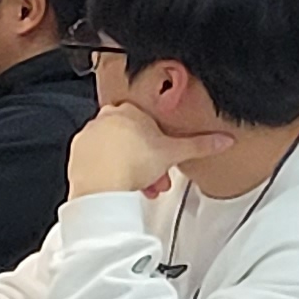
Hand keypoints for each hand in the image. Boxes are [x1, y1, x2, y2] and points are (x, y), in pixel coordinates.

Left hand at [65, 99, 229, 201]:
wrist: (101, 187)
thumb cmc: (130, 165)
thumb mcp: (174, 152)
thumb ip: (199, 145)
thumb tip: (222, 139)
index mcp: (128, 110)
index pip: (149, 122)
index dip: (161, 143)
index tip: (165, 157)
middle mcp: (104, 119)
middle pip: (133, 139)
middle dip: (148, 160)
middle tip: (156, 176)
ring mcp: (88, 136)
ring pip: (116, 151)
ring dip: (132, 167)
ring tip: (141, 185)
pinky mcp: (77, 154)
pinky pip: (99, 161)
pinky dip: (111, 170)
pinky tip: (120, 183)